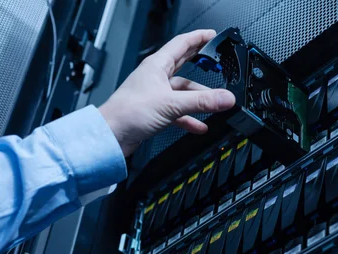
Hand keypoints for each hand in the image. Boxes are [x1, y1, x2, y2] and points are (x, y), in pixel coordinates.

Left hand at [99, 29, 235, 156]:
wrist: (111, 135)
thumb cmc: (128, 112)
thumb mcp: (172, 104)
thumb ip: (202, 102)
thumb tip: (226, 97)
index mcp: (156, 66)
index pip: (181, 44)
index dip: (198, 38)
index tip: (211, 35)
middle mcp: (156, 78)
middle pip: (183, 65)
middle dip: (200, 63)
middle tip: (215, 60)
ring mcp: (156, 95)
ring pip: (183, 93)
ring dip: (198, 100)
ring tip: (215, 105)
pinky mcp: (155, 112)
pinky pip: (178, 112)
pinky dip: (189, 118)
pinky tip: (199, 126)